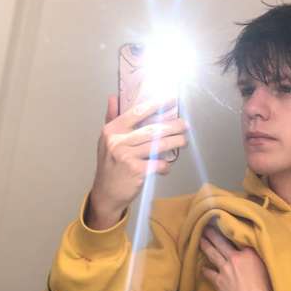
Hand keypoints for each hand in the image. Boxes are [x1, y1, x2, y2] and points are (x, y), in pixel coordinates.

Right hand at [88, 94, 189, 225]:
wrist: (106, 193)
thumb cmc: (109, 165)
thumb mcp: (106, 140)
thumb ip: (111, 118)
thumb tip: (114, 97)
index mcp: (112, 130)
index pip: (137, 112)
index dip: (156, 104)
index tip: (171, 99)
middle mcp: (118, 142)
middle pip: (152, 129)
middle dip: (172, 126)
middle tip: (185, 124)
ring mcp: (127, 156)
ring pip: (158, 145)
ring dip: (175, 142)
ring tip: (184, 140)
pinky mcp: (136, 171)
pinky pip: (158, 164)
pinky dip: (165, 166)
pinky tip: (166, 167)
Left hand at [199, 221, 275, 290]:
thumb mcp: (268, 269)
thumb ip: (259, 257)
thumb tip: (255, 252)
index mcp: (250, 253)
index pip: (237, 236)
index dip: (229, 229)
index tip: (223, 221)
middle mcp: (235, 258)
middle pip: (220, 242)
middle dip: (211, 233)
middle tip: (204, 225)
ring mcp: (225, 270)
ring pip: (212, 254)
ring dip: (205, 245)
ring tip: (199, 239)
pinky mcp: (218, 282)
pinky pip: (208, 273)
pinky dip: (205, 269)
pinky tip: (201, 267)